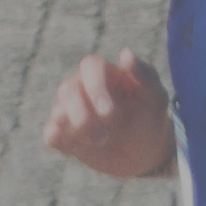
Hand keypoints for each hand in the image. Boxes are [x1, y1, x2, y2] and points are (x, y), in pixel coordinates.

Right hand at [44, 48, 173, 178]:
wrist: (146, 152)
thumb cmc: (150, 117)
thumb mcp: (155, 97)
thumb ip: (144, 75)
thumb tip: (125, 53)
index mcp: (105, 74)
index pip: (90, 67)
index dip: (95, 86)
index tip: (109, 111)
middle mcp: (83, 89)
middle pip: (68, 89)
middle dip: (82, 112)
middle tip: (105, 135)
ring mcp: (72, 112)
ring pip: (58, 111)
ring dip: (75, 127)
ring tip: (99, 141)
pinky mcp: (65, 135)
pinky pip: (50, 133)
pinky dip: (54, 136)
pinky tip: (65, 142)